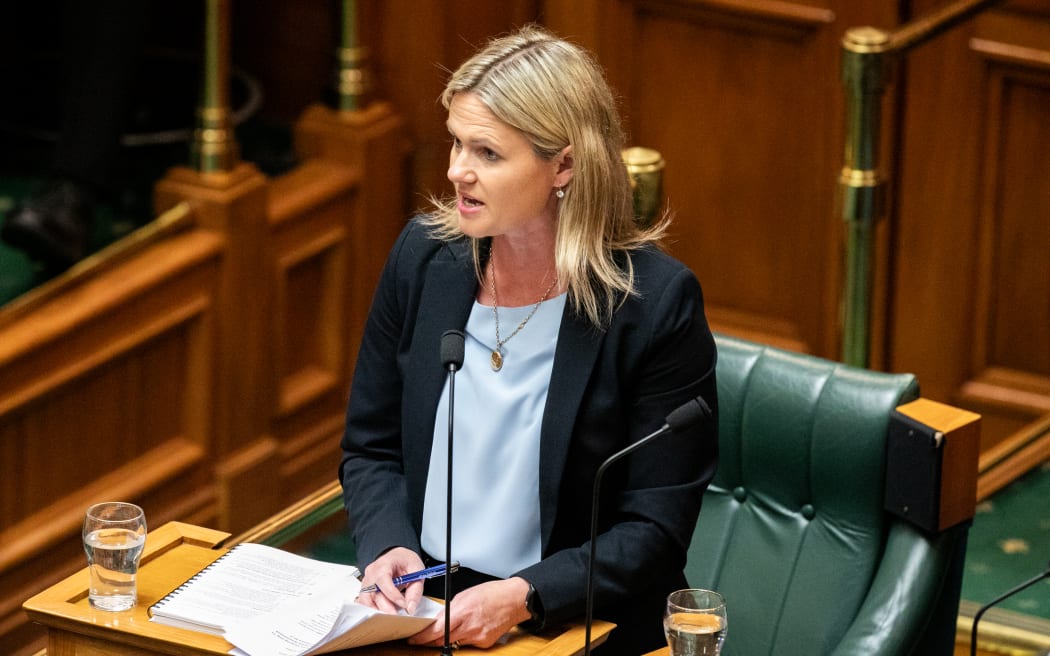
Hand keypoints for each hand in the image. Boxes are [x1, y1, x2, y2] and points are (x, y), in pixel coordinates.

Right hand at [355, 547, 425, 614]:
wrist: (398, 556)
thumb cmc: (405, 561)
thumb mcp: (417, 570)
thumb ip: (415, 589)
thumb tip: (410, 607)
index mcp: (384, 563)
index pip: (383, 580)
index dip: (392, 595)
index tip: (403, 605)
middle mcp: (371, 572)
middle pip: (372, 592)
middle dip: (385, 607)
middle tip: (397, 617)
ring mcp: (366, 581)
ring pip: (365, 600)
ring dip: (377, 610)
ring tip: (390, 618)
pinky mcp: (365, 590)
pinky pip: (364, 602)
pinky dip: (373, 609)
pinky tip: (383, 614)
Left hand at [408, 577, 531, 648]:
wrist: (514, 600)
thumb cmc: (492, 593)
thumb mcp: (465, 595)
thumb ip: (450, 608)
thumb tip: (438, 620)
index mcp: (463, 611)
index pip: (436, 630)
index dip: (422, 637)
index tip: (414, 638)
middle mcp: (470, 627)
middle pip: (442, 640)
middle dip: (430, 640)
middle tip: (422, 638)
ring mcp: (478, 637)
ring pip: (454, 642)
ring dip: (448, 638)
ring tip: (452, 627)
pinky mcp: (485, 643)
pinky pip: (468, 643)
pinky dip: (464, 637)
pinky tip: (470, 627)